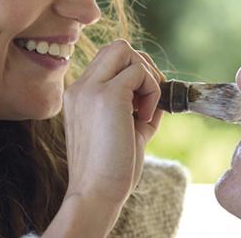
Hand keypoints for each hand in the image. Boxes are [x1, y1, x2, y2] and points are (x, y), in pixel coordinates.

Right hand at [62, 39, 164, 207]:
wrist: (96, 194)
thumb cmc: (111, 170)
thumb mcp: (125, 130)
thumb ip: (138, 106)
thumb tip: (161, 90)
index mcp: (79, 94)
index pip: (108, 60)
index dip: (133, 71)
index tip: (143, 100)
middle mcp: (80, 87)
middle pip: (117, 47)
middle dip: (143, 65)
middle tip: (151, 98)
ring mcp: (90, 89)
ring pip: (126, 50)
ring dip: (147, 76)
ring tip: (145, 110)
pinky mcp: (107, 96)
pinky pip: (140, 72)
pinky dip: (152, 90)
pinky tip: (143, 118)